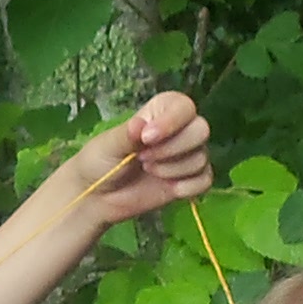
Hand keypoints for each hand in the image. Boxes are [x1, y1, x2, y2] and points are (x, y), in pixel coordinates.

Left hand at [58, 90, 212, 232]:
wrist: (97, 196)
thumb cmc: (100, 161)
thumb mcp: (108, 145)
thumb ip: (127, 135)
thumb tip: (141, 124)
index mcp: (159, 113)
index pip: (184, 106)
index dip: (172, 121)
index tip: (147, 138)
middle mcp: (178, 131)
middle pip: (201, 130)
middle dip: (173, 148)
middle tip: (143, 159)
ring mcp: (185, 157)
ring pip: (202, 157)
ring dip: (174, 169)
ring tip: (148, 171)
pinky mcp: (188, 181)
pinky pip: (205, 180)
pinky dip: (188, 187)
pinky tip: (168, 189)